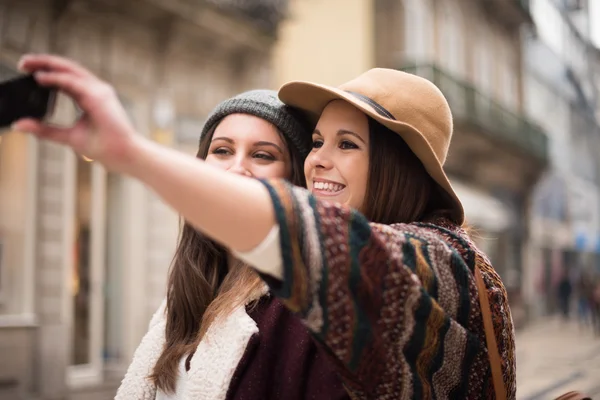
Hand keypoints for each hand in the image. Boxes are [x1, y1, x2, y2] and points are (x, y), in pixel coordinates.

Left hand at [12, 54, 141, 172]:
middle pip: (67, 68)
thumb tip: (20, 125)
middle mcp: (96, 90)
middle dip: (43, 62)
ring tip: (27, 64)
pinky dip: (55, 78)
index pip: (65, 78)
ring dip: (47, 64)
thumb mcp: (68, 136)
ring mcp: (99, 91)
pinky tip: (40, 78)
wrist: (124, 155)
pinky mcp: (99, 96)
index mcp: (90, 97)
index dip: (46, 72)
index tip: (26, 71)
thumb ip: (46, 130)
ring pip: (69, 69)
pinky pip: (73, 82)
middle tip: (22, 62)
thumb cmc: (105, 147)